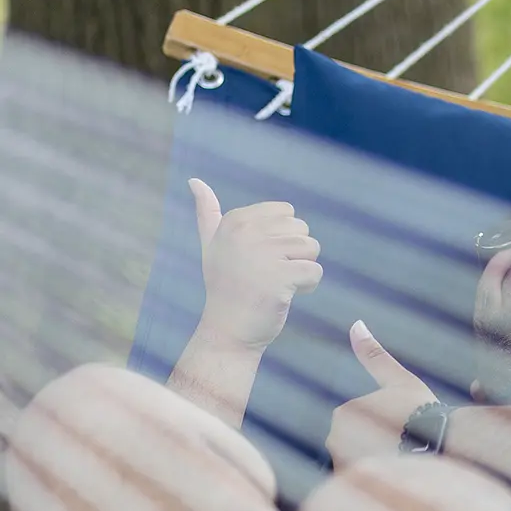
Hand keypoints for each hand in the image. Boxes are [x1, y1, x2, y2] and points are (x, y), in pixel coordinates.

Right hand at [190, 178, 322, 350]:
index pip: (287, 212)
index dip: (283, 236)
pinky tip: (287, 295)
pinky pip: (315, 271)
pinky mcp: (279, 277)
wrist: (228, 330)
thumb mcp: (212, 245)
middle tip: (270, 273)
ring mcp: (262, 254)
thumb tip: (195, 180)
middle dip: (295, 253)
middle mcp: (247, 232)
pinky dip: (308, 286)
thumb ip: (207, 213)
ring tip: (278, 283)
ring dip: (302, 269)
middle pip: (302, 229)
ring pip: (312, 248)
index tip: (261, 256)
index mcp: (235, 220)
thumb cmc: (225, 286)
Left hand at [327, 321, 437, 470]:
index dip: (385, 425)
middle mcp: (334, 438)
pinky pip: (360, 483)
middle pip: (355, 444)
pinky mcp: (354, 485)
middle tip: (405, 447)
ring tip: (403, 463)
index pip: (359, 421)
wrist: (439, 447)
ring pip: (358, 463)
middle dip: (376, 446)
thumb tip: (356, 324)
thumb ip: (375, 356)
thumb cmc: (422, 411)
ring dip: (376, 463)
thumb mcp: (400, 380)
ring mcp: (342, 464)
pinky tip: (397, 476)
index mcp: (343, 412)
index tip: (404, 428)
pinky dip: (375, 482)